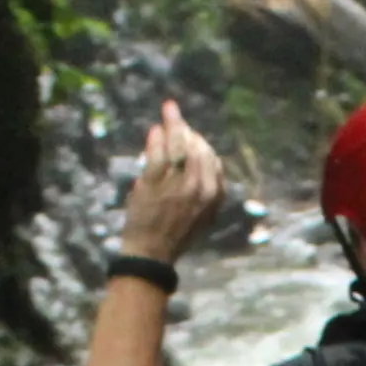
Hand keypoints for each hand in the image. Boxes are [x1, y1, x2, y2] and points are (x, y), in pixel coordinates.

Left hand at [119, 100, 225, 259]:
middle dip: (187, 129)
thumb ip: (205, 188)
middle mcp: (200, 188)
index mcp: (214, 196)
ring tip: (168, 111)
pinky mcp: (155, 184)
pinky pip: (158, 154)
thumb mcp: (203, 214)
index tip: (191, 135)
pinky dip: (157, 138)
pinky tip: (155, 129)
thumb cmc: (175, 234)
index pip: (213, 159)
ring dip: (173, 125)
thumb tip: (200, 157)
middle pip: (197, 148)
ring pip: (178, 146)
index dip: (201, 143)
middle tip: (176, 117)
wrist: (152, 253)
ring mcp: (177, 185)